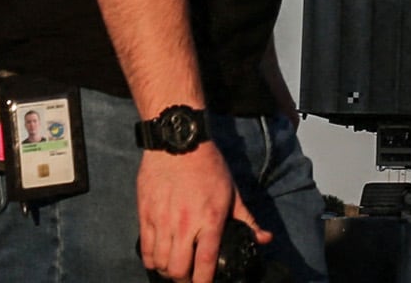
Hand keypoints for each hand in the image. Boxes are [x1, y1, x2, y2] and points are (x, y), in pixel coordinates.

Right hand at [136, 143, 263, 282]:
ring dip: (168, 270)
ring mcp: (162, 220)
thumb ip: (247, 219)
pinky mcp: (145, 213)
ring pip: (160, 263)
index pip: (205, 263)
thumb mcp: (232, 192)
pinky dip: (151, 260)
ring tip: (175, 268)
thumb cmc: (209, 166)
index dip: (204, 282)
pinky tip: (159, 258)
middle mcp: (185, 224)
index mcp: (210, 220)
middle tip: (189, 277)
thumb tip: (264, 239)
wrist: (179, 141)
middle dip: (184, 280)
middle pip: (178, 270)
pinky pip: (145, 248)